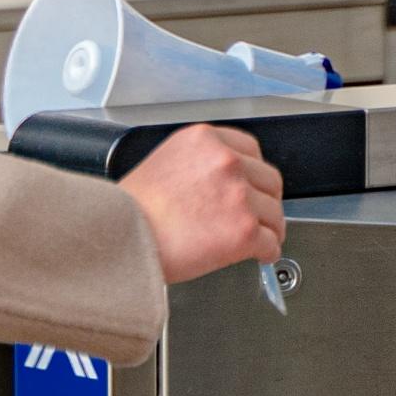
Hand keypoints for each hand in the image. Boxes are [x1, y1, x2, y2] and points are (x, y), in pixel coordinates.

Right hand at [121, 124, 286, 281]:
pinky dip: (265, 253)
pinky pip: (272, 243)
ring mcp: (238, 195)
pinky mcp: (245, 230)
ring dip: (265, 228)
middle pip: (269, 181)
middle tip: (251, 216)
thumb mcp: (165, 162)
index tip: (249, 186)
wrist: (120, 237)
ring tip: (249, 239)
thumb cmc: (132, 210)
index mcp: (205, 140)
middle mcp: (226, 161)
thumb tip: (221, 182)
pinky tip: (253, 255)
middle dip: (262, 201)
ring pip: (275, 214)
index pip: (251, 150)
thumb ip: (199, 163)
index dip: (251, 174)